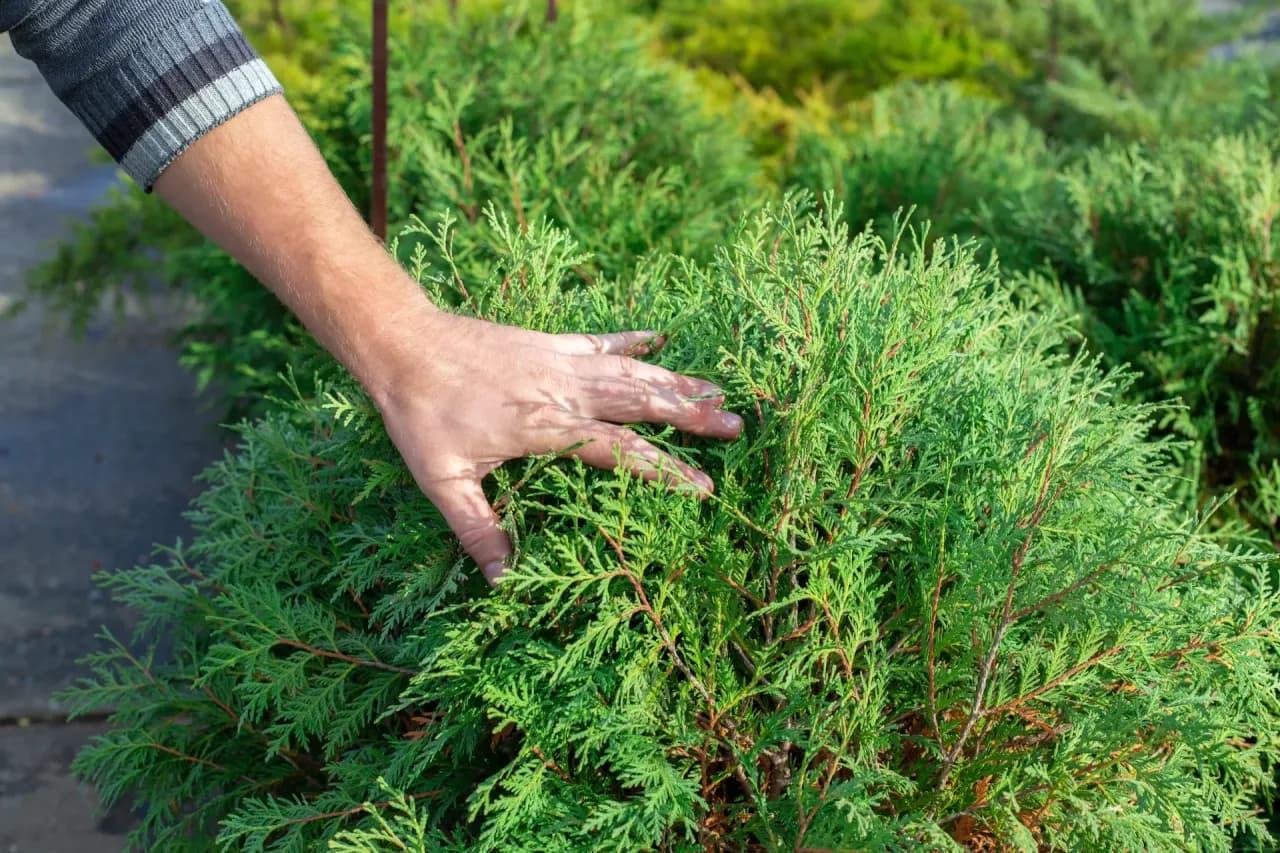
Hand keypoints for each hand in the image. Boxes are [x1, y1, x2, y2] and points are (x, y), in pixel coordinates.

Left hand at [370, 305, 742, 583]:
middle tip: (737, 425)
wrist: (402, 345)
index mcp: (545, 427)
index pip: (619, 451)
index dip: (663, 469)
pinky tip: (661, 339)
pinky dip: (633, 341)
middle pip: (640, 402)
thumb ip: (477, 530)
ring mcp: (558, 362)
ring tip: (719, 388)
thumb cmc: (420, 415)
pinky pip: (600, 342)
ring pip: (630, 371)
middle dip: (690, 415)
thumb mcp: (443, 480)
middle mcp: (562, 391)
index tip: (703, 486)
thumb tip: (502, 580)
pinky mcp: (547, 343)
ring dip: (676, 380)